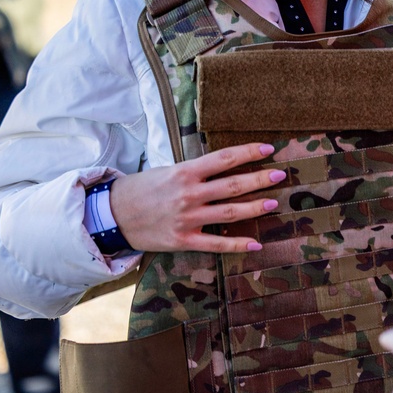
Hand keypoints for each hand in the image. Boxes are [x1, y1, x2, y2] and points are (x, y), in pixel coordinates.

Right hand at [108, 142, 282, 252]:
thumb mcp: (168, 171)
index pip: (224, 158)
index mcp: (185, 172)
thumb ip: (195, 171)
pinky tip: (256, 243)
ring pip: (231, 212)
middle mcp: (189, 194)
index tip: (268, 148)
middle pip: (234, 185)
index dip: (249, 152)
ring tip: (274, 203)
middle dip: (261, 179)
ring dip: (256, 207)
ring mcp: (188, 218)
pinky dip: (238, 244)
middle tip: (281, 175)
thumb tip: (224, 164)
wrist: (111, 216)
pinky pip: (216, 244)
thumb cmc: (141, 189)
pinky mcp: (183, 240)